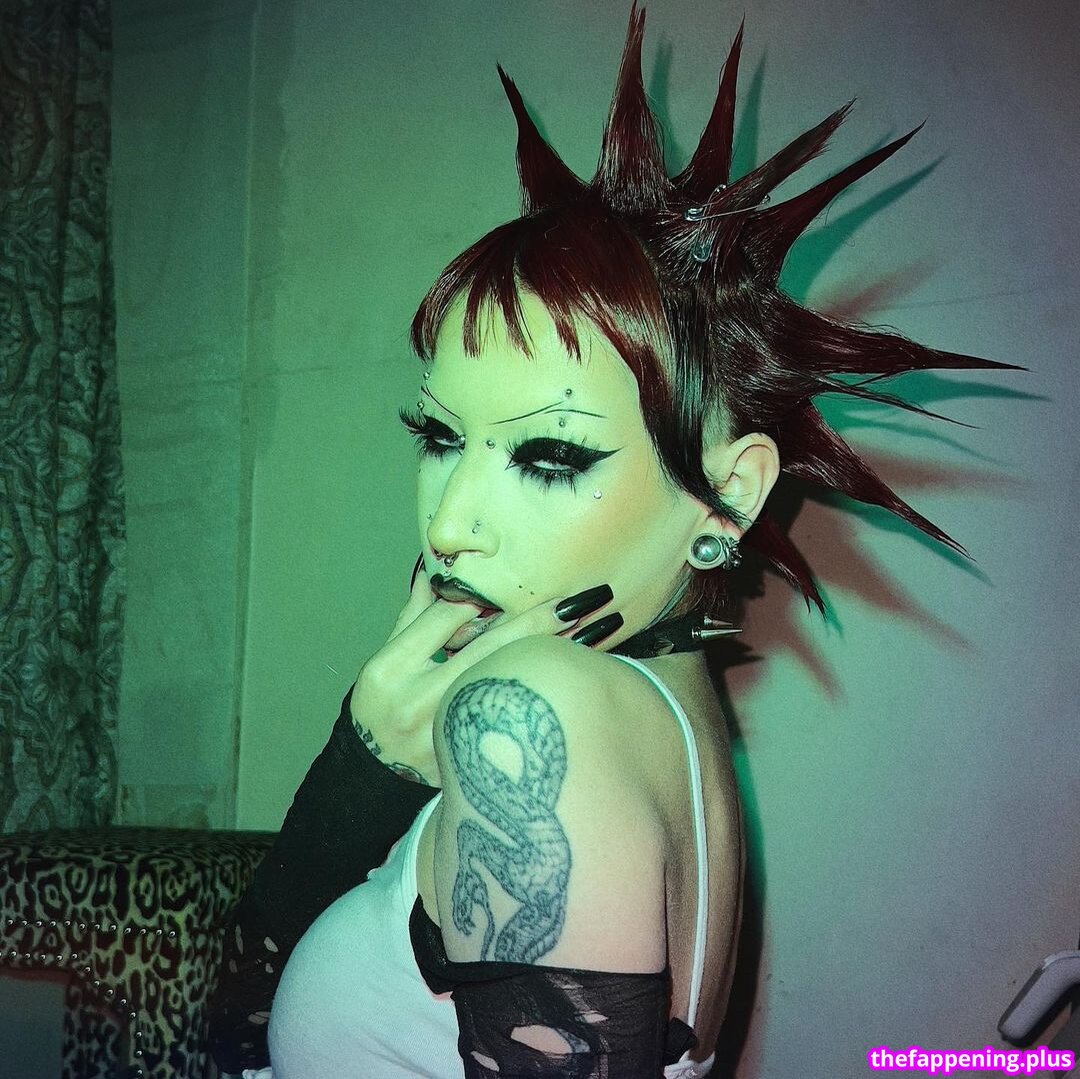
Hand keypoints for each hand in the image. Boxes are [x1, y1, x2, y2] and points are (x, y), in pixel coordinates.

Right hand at [350, 563, 619, 785]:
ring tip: (599, 630)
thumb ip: (417, 611)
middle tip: (580, 600)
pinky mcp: (469, 761)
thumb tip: (440, 563)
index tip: (525, 576)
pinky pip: (516, 722)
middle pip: (487, 652)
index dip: (486, 596)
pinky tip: (580, 679)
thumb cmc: (383, 704)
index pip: (445, 618)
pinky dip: (546, 697)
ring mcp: (445, 736)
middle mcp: (417, 702)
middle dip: (537, 623)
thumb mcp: (387, 655)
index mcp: (391, 668)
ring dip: (553, 658)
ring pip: (508, 687)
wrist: (372, 775)